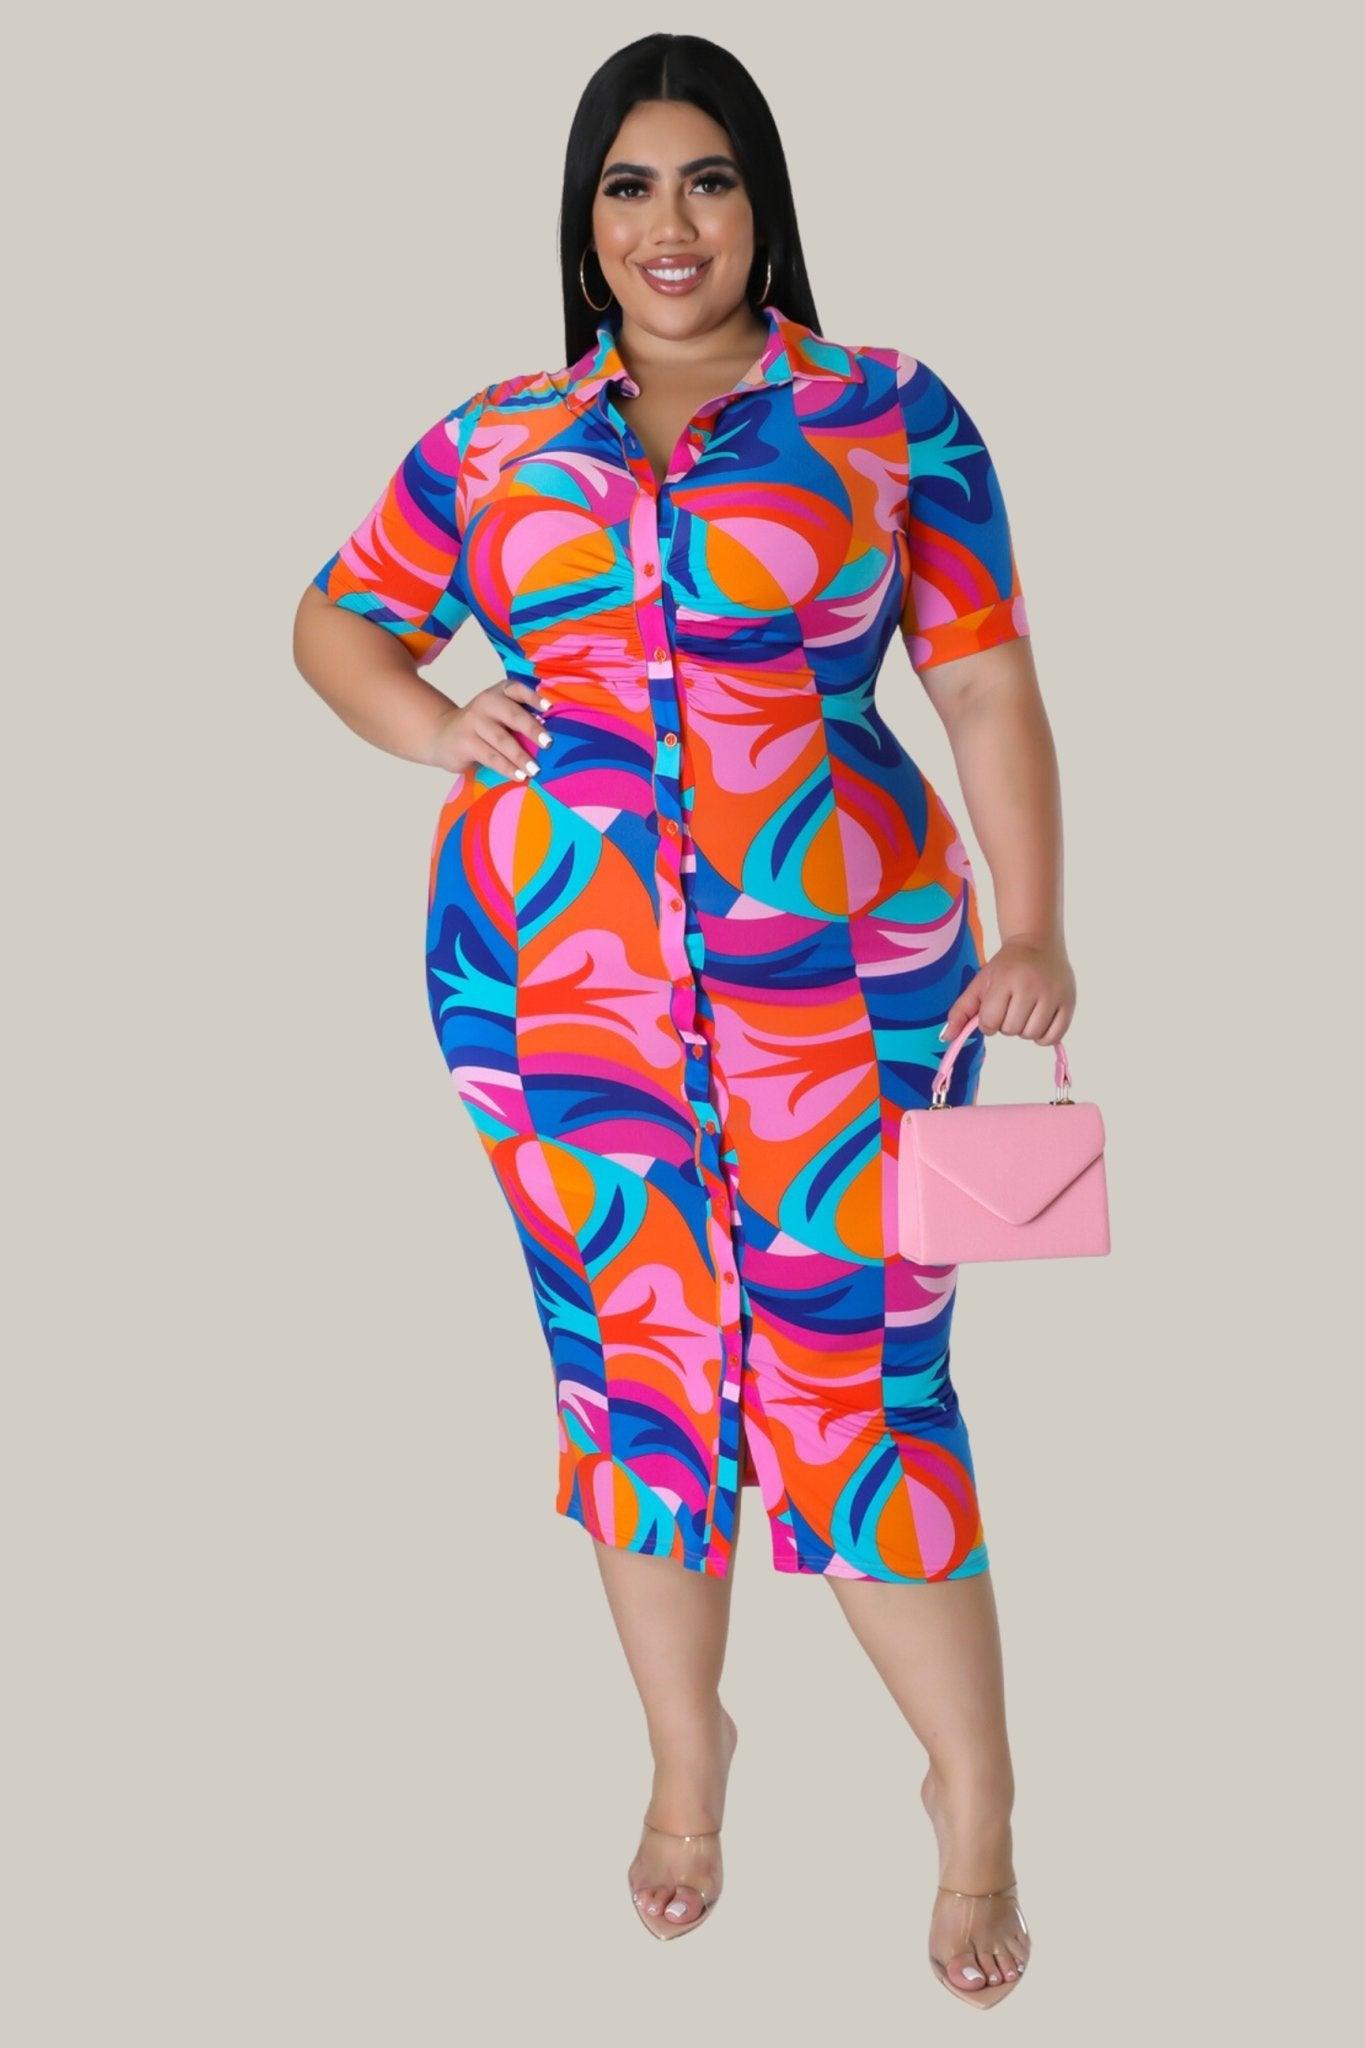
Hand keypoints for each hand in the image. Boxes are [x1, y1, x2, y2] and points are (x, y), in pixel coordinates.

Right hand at [427, 677, 553, 779]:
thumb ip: (518, 717)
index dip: (533, 697)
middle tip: (549, 744)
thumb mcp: (498, 714)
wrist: (442, 735)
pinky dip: (506, 767)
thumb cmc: (482, 726)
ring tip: (535, 770)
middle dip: (532, 729)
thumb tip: (549, 737)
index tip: (549, 708)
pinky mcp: (465, 742)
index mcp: (499, 693)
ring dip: (521, 756)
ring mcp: (473, 722)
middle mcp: (486, 703)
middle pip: (513, 715)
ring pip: (502, 740)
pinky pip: (490, 756)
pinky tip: (519, 776)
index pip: (517, 689)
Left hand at [942, 933, 1075, 1045]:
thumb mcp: (979, 983)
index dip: (988, 1022)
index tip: (992, 1010)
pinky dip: (1043, 1036)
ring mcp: (1053, 994)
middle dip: (1006, 1024)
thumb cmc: (1005, 967)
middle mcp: (1032, 986)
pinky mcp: (1069, 1002)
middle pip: (1012, 1030)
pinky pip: (1053, 1037)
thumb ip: (960, 1011)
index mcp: (1006, 980)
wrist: (1037, 943)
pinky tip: (1038, 1021)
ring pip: (1031, 1034)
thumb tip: (946, 1038)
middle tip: (1010, 1007)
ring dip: (1024, 1030)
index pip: (990, 1022)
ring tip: (1024, 1012)